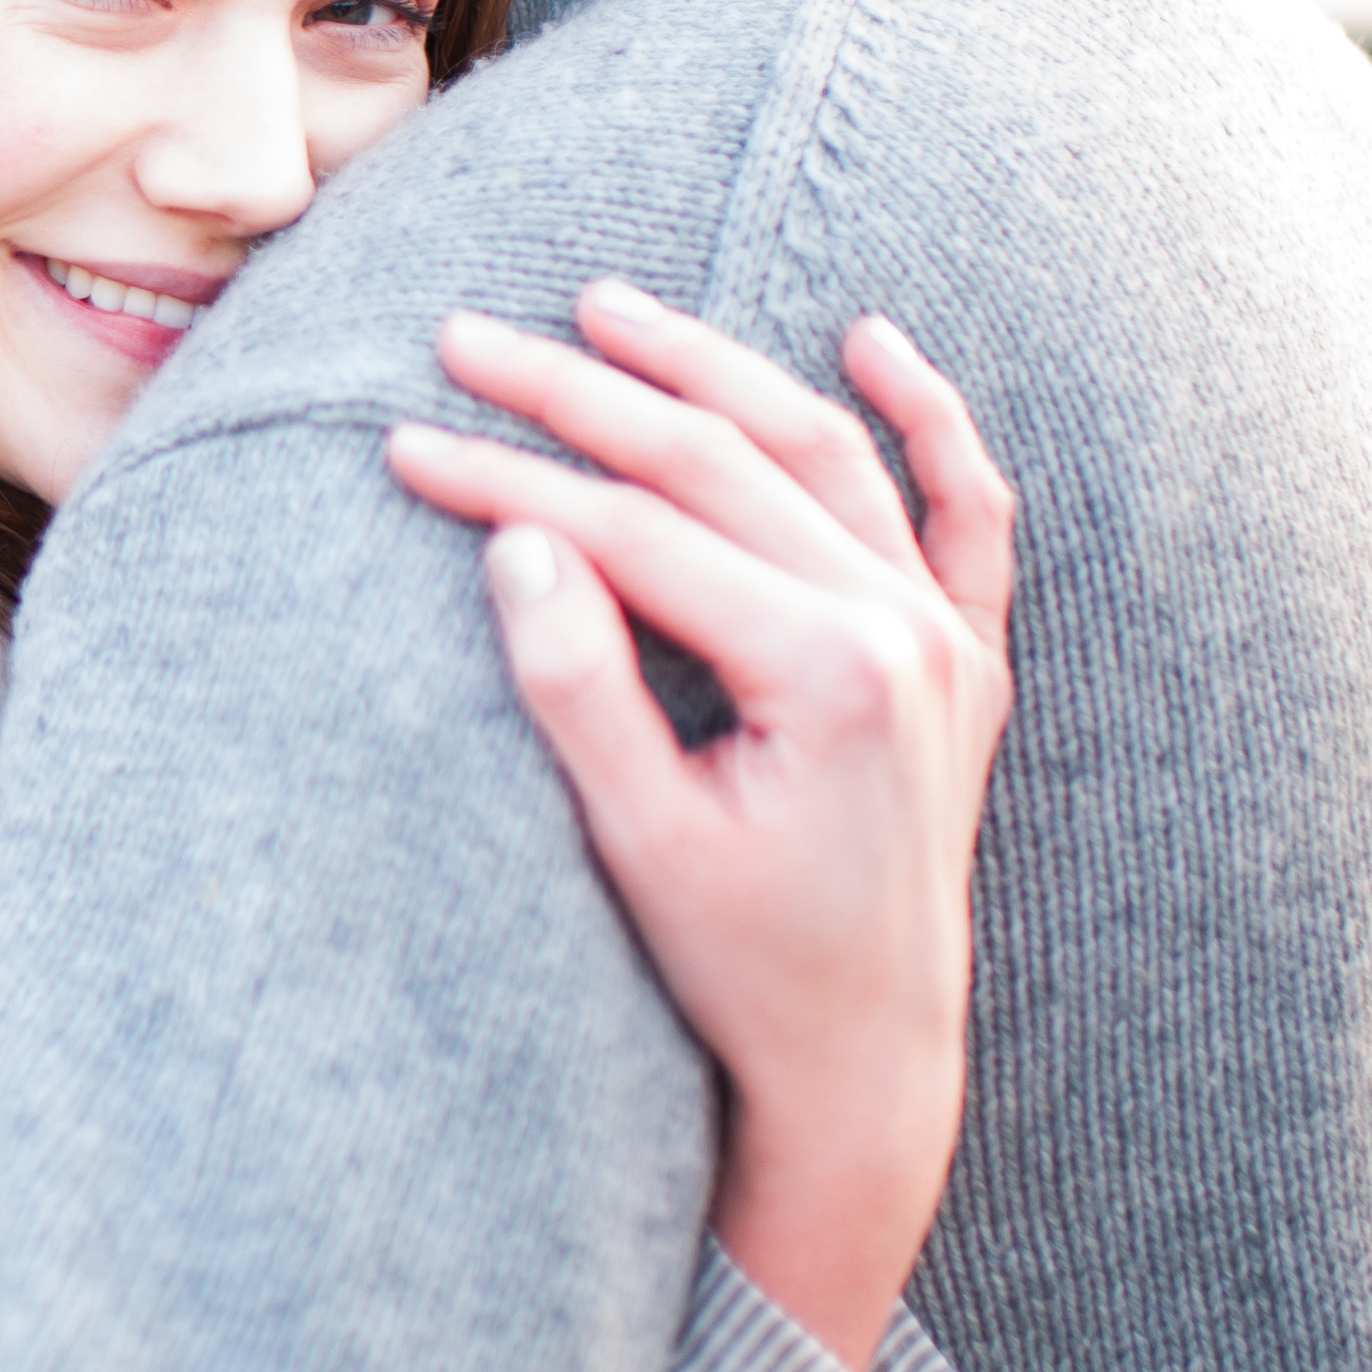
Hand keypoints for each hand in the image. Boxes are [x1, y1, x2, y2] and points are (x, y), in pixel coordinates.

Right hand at [382, 280, 1014, 1371]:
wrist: (862, 1063)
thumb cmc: (736, 965)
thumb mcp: (634, 839)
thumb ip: (580, 684)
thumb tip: (519, 542)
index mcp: (831, 674)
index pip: (639, 532)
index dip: (510, 481)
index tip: (407, 443)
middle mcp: (906, 633)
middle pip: (720, 462)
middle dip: (580, 393)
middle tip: (464, 338)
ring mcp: (948, 638)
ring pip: (823, 451)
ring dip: (715, 366)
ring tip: (607, 308)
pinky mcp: (965, 660)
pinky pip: (963, 514)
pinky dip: (927, 420)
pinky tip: (872, 343)